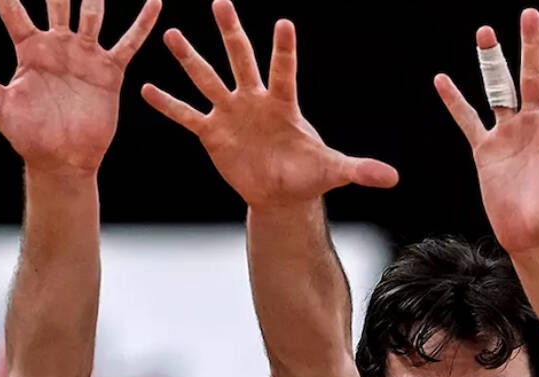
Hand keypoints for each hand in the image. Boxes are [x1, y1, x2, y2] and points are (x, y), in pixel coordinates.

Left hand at [0, 0, 160, 175]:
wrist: (62, 160)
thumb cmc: (27, 136)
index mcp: (28, 49)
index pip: (13, 11)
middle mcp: (58, 45)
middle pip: (57, 1)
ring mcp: (84, 55)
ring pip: (92, 14)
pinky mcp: (109, 71)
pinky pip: (128, 42)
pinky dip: (142, 22)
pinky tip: (154, 2)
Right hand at [140, 0, 396, 208]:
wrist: (281, 194)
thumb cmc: (308, 176)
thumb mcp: (334, 172)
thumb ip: (360, 170)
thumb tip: (393, 178)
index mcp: (283, 103)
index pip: (284, 70)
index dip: (284, 49)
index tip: (284, 23)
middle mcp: (254, 100)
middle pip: (241, 59)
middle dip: (231, 32)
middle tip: (220, 1)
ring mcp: (231, 113)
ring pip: (208, 79)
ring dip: (189, 58)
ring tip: (170, 32)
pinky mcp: (213, 133)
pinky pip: (187, 115)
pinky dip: (168, 104)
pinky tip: (145, 89)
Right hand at [435, 11, 538, 252]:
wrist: (537, 237)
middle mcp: (535, 124)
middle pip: (532, 76)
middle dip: (531, 45)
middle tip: (530, 14)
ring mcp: (509, 135)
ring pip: (498, 89)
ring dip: (492, 61)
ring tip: (486, 32)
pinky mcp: (486, 151)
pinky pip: (468, 120)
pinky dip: (455, 101)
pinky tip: (443, 80)